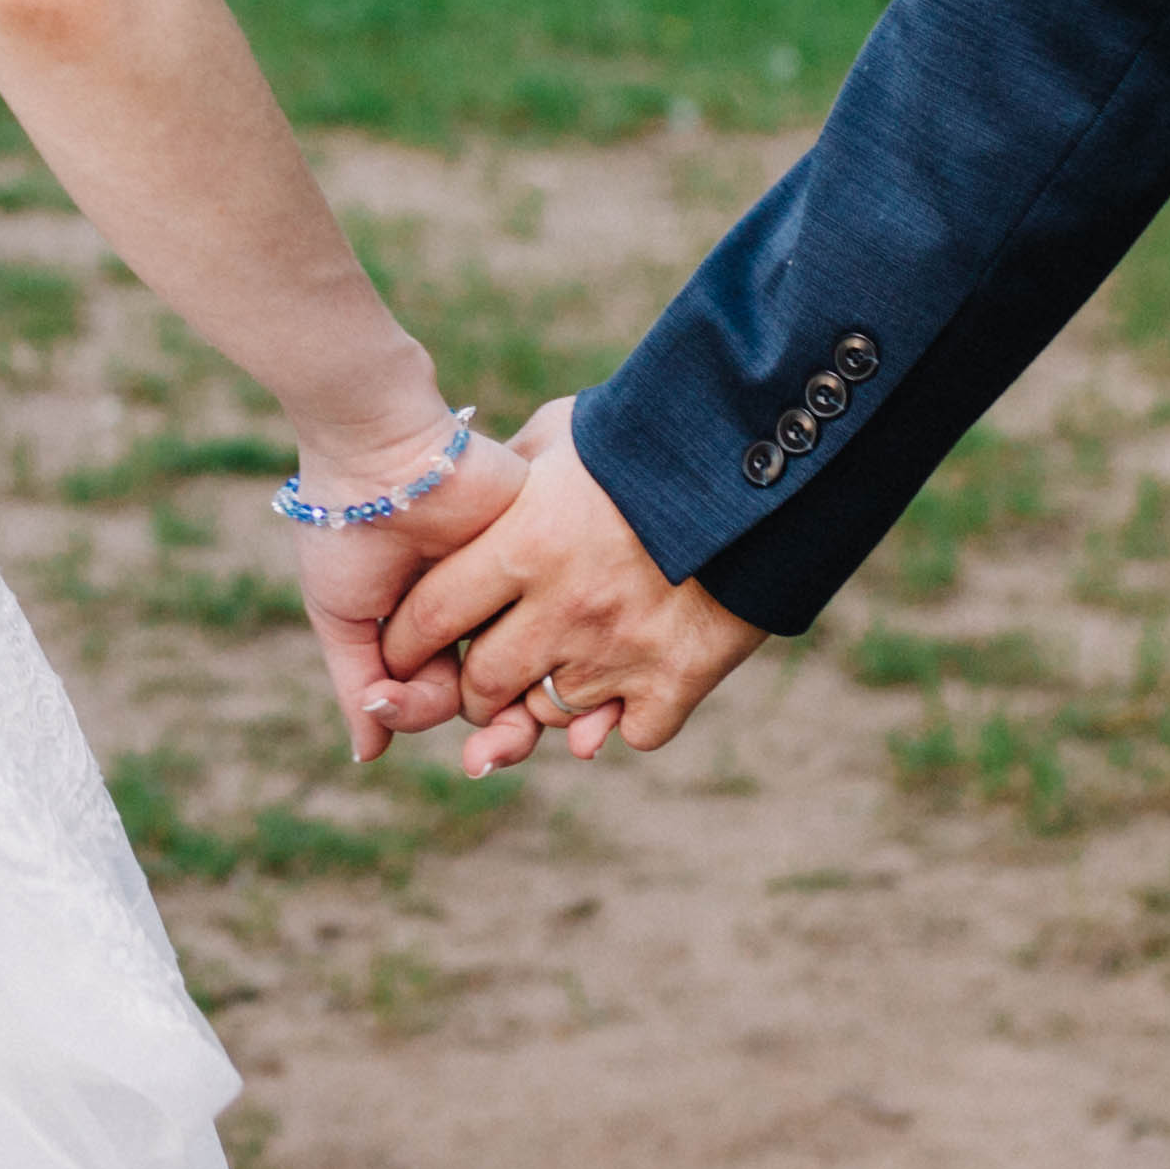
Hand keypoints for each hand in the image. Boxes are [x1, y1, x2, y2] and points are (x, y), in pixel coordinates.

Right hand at [289, 424, 523, 765]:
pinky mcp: (548, 558)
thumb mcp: (343, 615)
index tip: (387, 698)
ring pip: (538, 668)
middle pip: (497, 692)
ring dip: (529, 713)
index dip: (417, 710)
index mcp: (426, 624)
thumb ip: (359, 685)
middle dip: (493, 734)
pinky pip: (561, 621)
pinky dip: (557, 657)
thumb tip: (367, 757)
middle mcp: (477, 610)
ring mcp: (516, 585)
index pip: (439, 691)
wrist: (382, 454)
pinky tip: (544, 678)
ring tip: (512, 734)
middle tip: (484, 759)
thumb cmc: (349, 531)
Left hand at [370, 401, 766, 775]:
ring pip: (549, 717)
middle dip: (473, 688)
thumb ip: (501, 476)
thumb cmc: (648, 439)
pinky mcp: (680, 679)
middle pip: (481, 687)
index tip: (408, 645)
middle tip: (485, 672)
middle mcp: (565, 607)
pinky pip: (630, 734)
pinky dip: (623, 720)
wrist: (761, 461)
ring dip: (544, 702)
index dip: (408, 641)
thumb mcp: (562, 434)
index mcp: (524, 542)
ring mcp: (622, 651)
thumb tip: (455, 493)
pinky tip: (626, 685)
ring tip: (559, 666)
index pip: (427, 621)